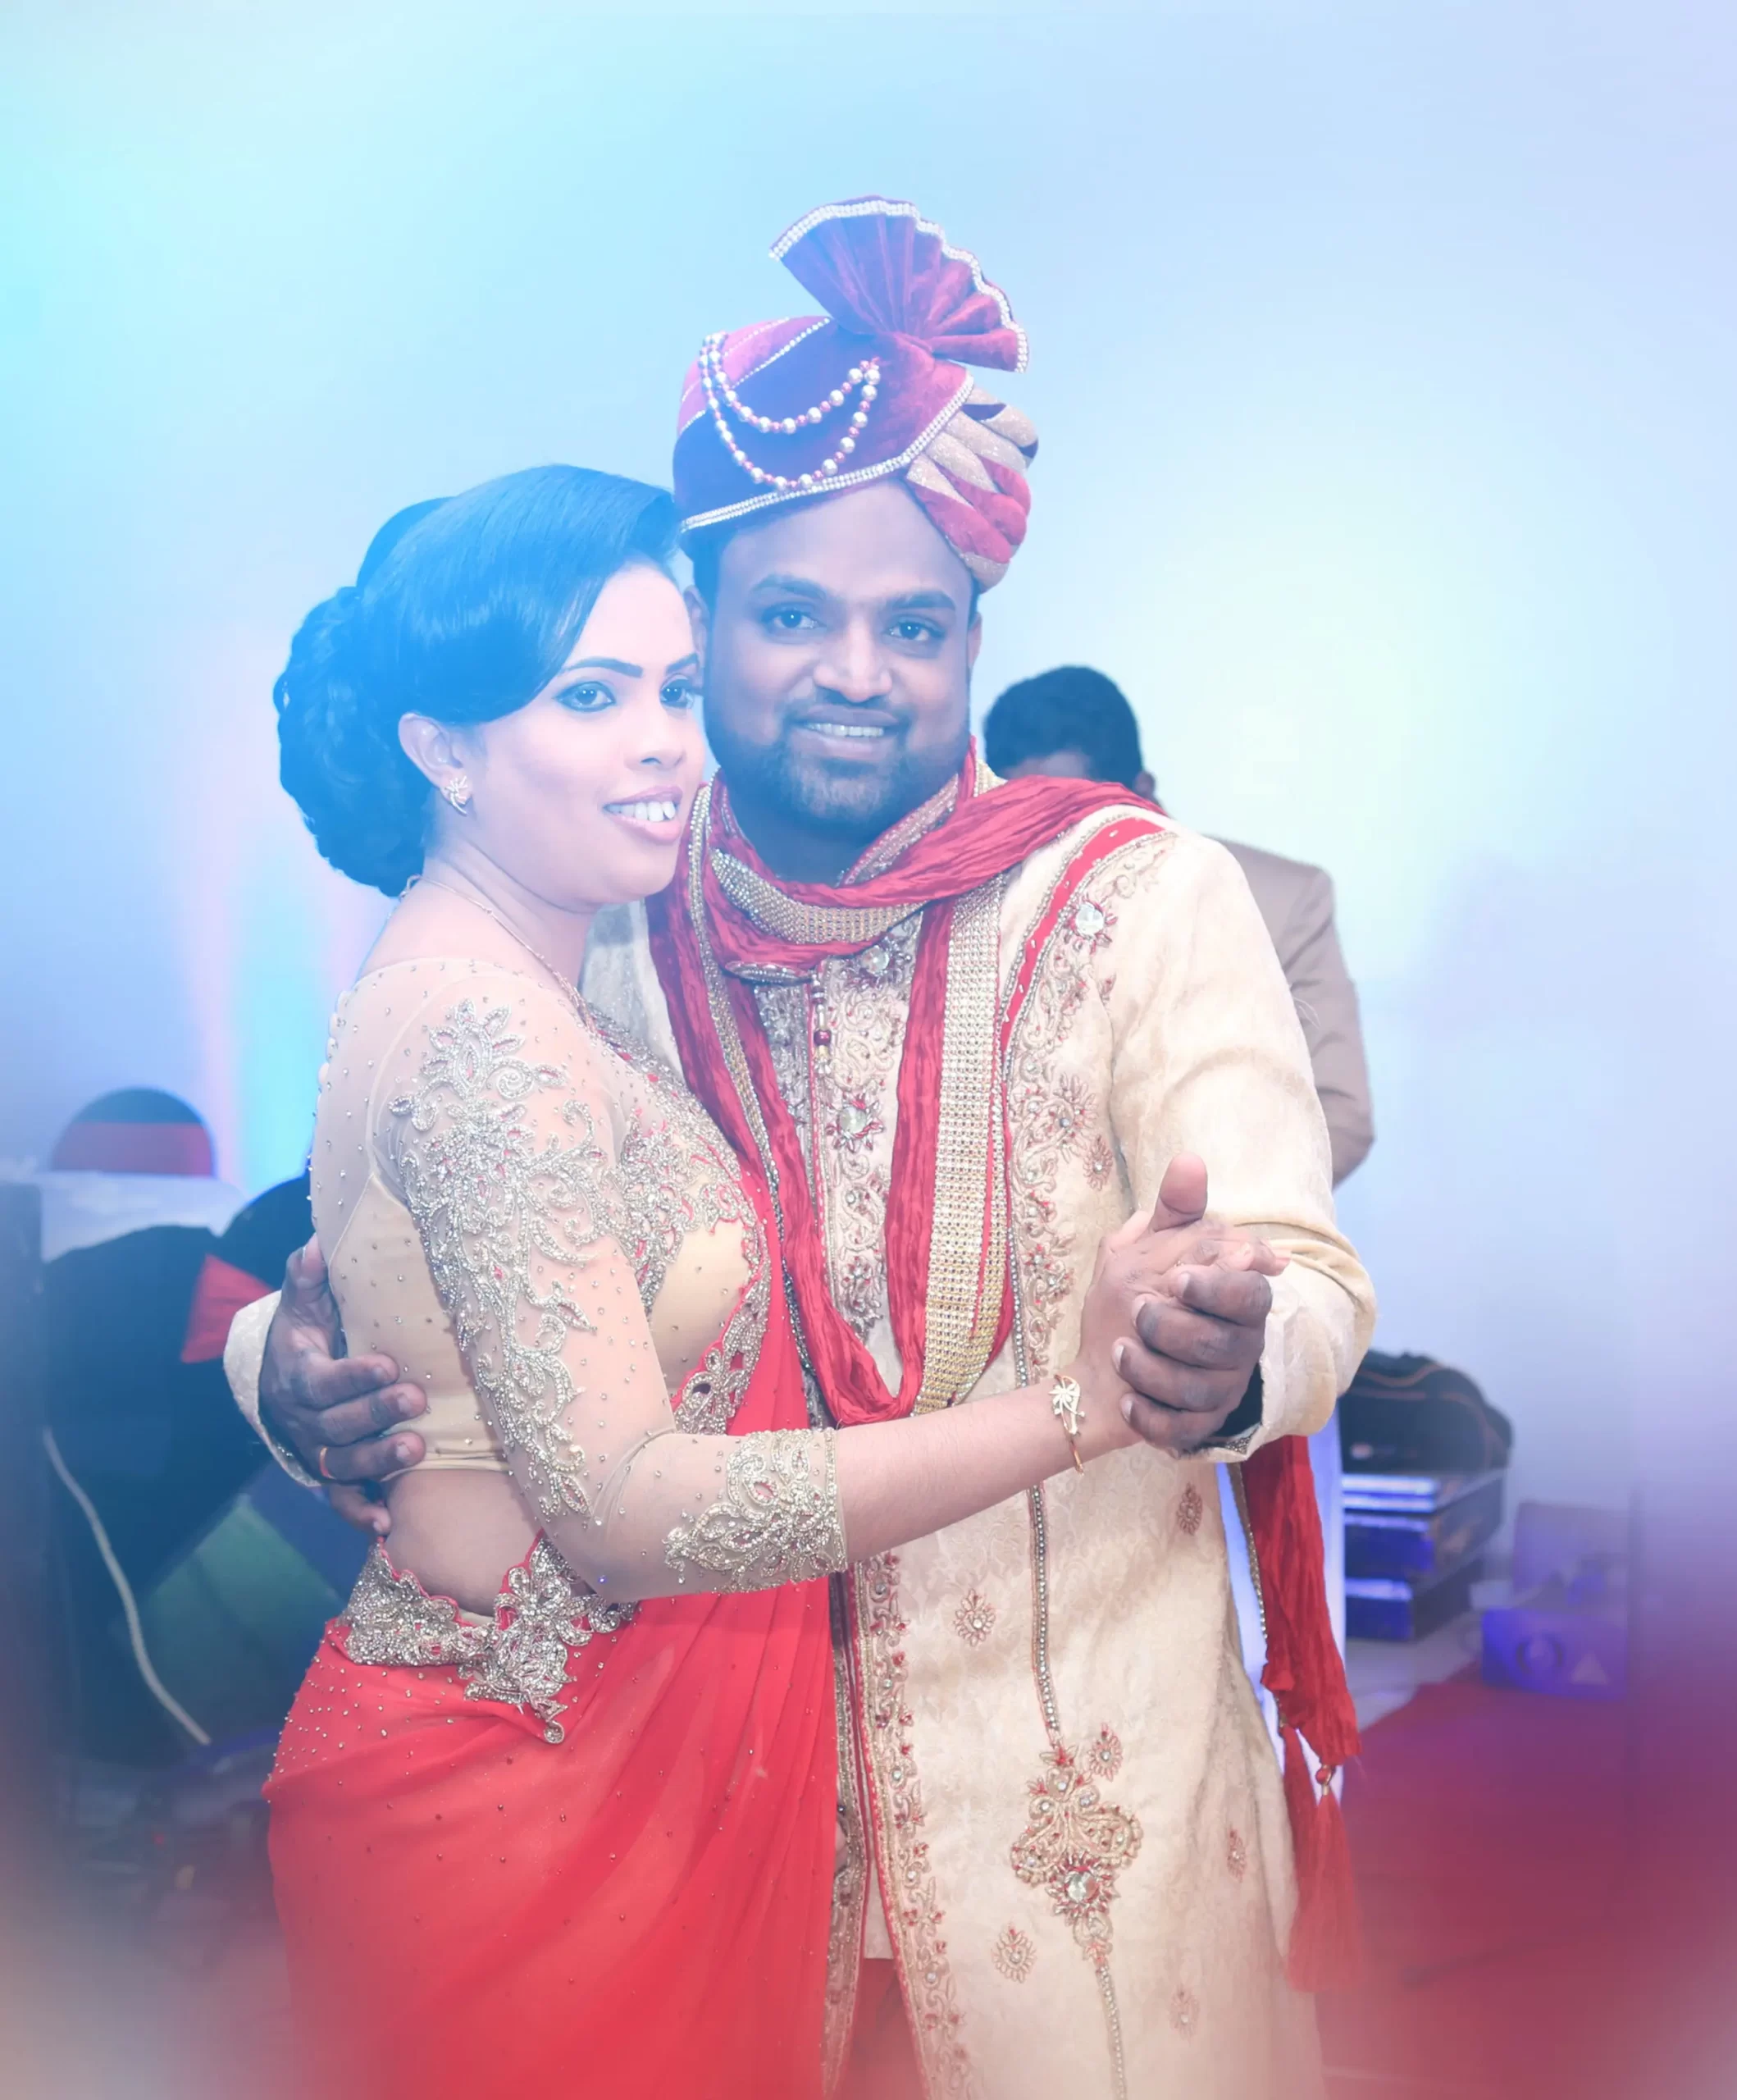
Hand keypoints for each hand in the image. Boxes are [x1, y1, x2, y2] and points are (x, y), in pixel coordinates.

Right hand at [261, 1238, 427, 1532]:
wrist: (276, 1382)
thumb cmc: (304, 1335)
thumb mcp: (301, 1304)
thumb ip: (307, 1277)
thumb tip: (317, 1244)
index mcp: (297, 1375)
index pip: (322, 1381)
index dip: (353, 1376)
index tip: (389, 1364)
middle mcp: (303, 1419)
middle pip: (336, 1423)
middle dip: (376, 1413)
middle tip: (416, 1399)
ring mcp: (316, 1450)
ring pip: (342, 1463)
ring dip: (377, 1460)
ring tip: (417, 1451)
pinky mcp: (329, 1474)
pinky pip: (339, 1499)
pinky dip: (359, 1513)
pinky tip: (387, 1523)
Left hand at [1084, 1155, 1285, 1457]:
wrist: (1105, 1365)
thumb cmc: (1141, 1298)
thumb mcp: (1151, 1248)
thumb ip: (1176, 1209)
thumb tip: (1189, 1160)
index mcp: (1239, 1300)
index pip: (1249, 1294)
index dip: (1214, 1287)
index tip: (1175, 1280)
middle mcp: (1240, 1347)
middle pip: (1221, 1343)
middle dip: (1170, 1328)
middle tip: (1137, 1313)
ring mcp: (1222, 1391)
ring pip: (1197, 1388)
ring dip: (1149, 1370)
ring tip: (1120, 1353)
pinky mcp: (1198, 1427)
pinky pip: (1180, 1429)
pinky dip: (1148, 1415)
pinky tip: (1127, 1398)